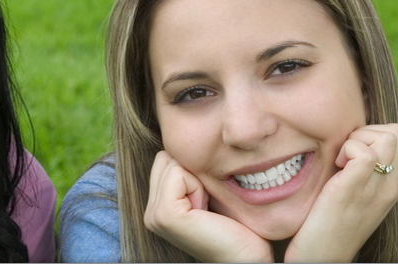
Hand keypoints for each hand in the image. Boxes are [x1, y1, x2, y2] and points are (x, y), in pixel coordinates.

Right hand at [144, 151, 273, 262]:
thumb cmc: (238, 226)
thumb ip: (191, 172)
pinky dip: (197, 186)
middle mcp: (149, 212)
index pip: (166, 158)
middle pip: (166, 156)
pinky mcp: (164, 215)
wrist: (248, 256)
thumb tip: (185, 141)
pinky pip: (178, 173)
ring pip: (172, 161)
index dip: (194, 169)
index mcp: (157, 207)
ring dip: (198, 180)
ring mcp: (153, 215)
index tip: (209, 200)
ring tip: (207, 209)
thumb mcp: (209, 192)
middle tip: (208, 204)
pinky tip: (205, 211)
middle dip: (193, 172)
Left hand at [285, 124, 397, 261]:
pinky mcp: (353, 189)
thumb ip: (365, 172)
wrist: (322, 257)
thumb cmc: (331, 224)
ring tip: (342, 161)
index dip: (377, 132)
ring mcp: (375, 189)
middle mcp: (391, 187)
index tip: (355, 151)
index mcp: (393, 186)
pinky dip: (348, 149)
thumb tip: (356, 144)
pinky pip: (365, 153)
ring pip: (388, 137)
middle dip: (369, 131)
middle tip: (348, 154)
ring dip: (359, 139)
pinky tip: (336, 167)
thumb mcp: (358, 195)